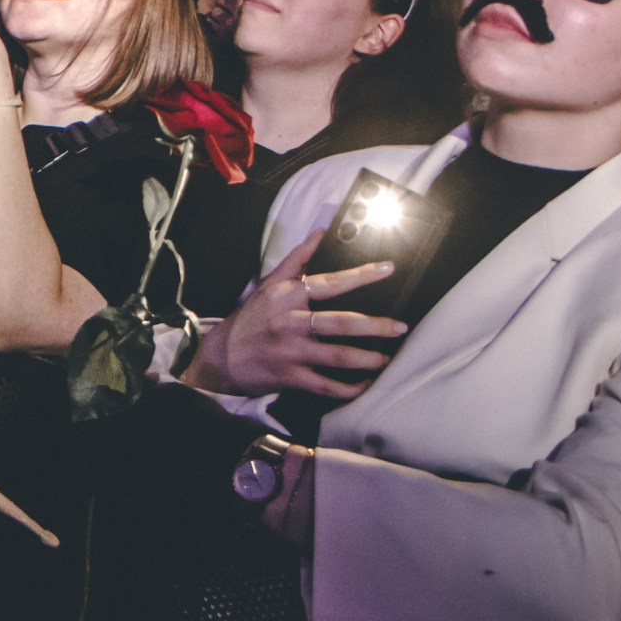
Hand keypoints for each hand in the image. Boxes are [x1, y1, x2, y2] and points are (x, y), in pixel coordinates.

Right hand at [183, 231, 404, 398]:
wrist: (219, 358)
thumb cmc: (250, 319)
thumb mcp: (268, 285)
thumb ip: (296, 260)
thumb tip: (321, 231)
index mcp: (286, 296)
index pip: (329, 282)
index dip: (361, 275)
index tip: (388, 269)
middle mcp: (289, 322)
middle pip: (341, 323)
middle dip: (376, 326)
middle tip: (401, 328)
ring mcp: (290, 352)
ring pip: (338, 356)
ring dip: (368, 359)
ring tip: (387, 359)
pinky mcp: (290, 377)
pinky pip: (327, 386)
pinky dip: (349, 389)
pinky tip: (365, 385)